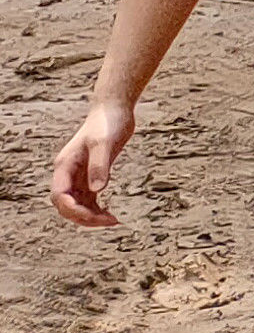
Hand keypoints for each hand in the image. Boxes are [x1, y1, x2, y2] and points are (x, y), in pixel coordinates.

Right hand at [50, 98, 130, 227]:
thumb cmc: (107, 123)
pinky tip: (110, 215)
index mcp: (65, 166)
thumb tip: (97, 190)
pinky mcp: (91, 176)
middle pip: (66, 205)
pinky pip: (88, 200)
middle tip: (109, 221)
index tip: (92, 216)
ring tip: (113, 221)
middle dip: (83, 217)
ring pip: (77, 205)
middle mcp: (68, 173)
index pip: (60, 196)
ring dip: (91, 217)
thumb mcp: (104, 143)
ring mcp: (78, 176)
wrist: (114, 111)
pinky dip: (96, 210)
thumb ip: (100, 165)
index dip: (72, 209)